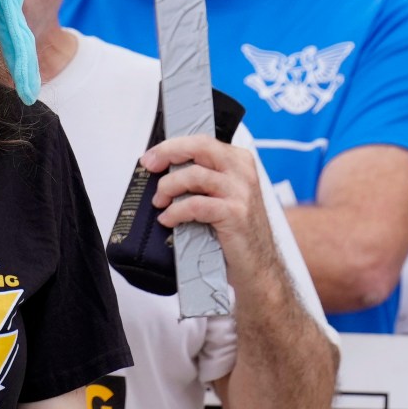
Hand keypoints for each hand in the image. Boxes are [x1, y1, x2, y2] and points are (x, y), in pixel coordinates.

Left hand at [140, 134, 277, 274]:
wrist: (258, 267)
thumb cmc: (236, 232)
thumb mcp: (223, 196)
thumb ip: (203, 180)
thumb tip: (165, 170)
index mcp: (239, 162)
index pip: (202, 141)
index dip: (172, 146)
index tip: (151, 157)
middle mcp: (242, 172)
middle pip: (199, 148)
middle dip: (168, 153)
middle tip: (149, 166)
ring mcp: (241, 192)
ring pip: (194, 175)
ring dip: (169, 187)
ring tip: (160, 202)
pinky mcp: (235, 214)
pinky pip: (196, 205)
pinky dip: (176, 211)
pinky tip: (168, 219)